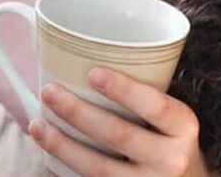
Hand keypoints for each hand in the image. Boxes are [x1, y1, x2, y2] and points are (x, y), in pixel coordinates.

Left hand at [27, 68, 209, 176]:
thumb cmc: (166, 139)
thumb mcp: (169, 117)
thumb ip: (141, 93)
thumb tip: (77, 54)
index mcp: (184, 126)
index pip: (156, 106)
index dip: (124, 90)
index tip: (92, 72)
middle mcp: (172, 160)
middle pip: (120, 135)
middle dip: (78, 113)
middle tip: (49, 91)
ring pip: (99, 168)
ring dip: (62, 145)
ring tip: (37, 125)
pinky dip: (66, 169)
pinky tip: (48, 155)